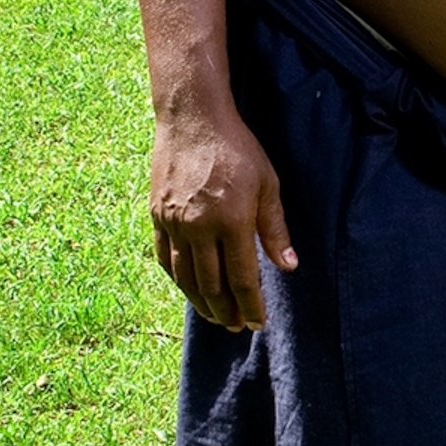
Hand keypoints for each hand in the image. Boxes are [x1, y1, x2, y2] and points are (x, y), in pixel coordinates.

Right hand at [149, 101, 297, 332]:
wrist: (192, 118)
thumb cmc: (237, 148)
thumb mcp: (267, 184)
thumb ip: (275, 228)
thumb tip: (288, 267)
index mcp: (231, 221)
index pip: (241, 279)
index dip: (250, 306)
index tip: (257, 324)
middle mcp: (199, 227)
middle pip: (211, 285)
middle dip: (226, 312)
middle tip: (236, 327)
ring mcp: (174, 223)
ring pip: (185, 278)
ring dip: (201, 303)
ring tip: (215, 317)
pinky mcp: (157, 215)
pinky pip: (165, 258)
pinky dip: (177, 280)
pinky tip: (188, 289)